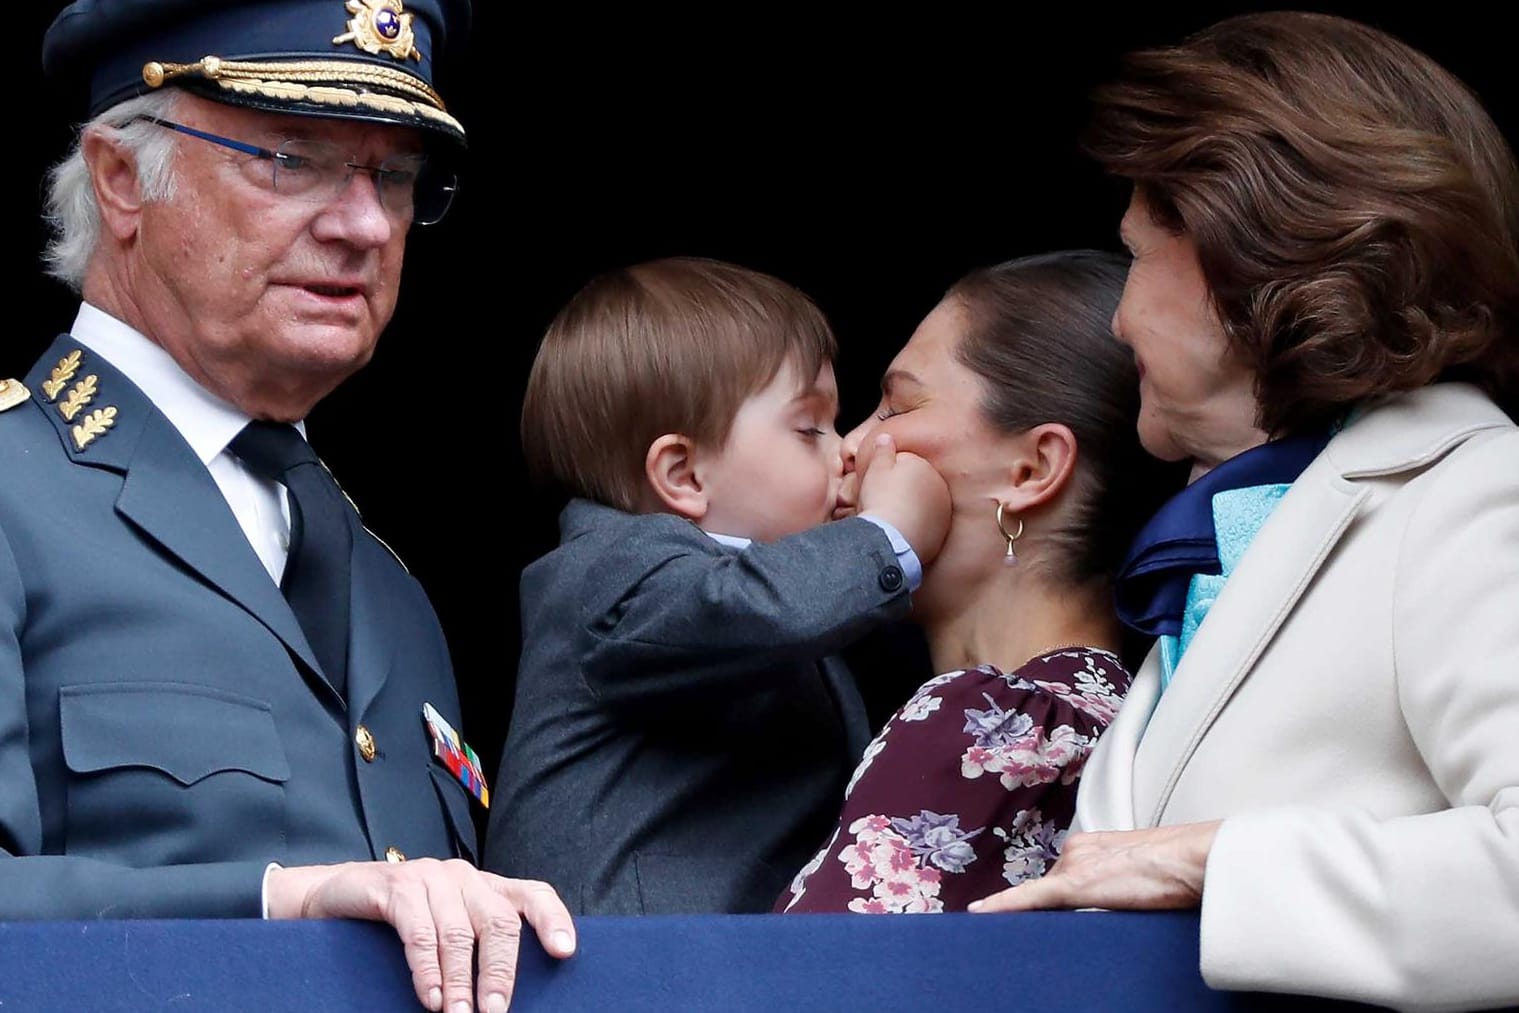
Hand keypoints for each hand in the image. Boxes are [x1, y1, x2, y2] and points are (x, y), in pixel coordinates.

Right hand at [265, 858, 575, 1012]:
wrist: (338, 895)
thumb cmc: (403, 920)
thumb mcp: (447, 928)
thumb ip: (478, 947)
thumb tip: (502, 996)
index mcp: (486, 886)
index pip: (532, 895)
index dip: (552, 920)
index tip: (565, 952)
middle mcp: (465, 877)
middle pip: (499, 921)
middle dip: (501, 972)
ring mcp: (430, 877)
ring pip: (458, 934)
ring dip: (460, 982)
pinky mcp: (397, 887)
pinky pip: (419, 932)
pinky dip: (427, 970)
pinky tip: (431, 998)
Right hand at [856, 433, 951, 565]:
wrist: (890, 538)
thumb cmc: (880, 500)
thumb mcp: (875, 469)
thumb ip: (883, 450)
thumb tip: (886, 438)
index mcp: (924, 467)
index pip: (907, 464)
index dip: (888, 473)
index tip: (878, 485)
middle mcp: (940, 487)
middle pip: (918, 484)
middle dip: (903, 489)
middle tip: (884, 501)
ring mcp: (943, 510)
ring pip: (924, 504)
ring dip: (912, 508)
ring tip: (893, 518)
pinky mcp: (941, 532)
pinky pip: (927, 524)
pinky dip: (917, 526)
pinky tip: (902, 530)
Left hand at [967, 822, 1221, 912]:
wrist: (1195, 860)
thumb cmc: (1180, 868)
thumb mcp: (1141, 871)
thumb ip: (1116, 881)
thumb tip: (1112, 901)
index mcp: (1090, 844)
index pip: (1063, 877)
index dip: (1059, 900)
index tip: (1047, 912)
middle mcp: (1075, 850)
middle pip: (1052, 889)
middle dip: (1060, 909)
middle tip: (1090, 918)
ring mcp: (1073, 866)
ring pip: (1048, 900)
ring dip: (1057, 916)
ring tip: (1095, 917)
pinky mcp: (1074, 885)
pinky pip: (1029, 899)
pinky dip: (1004, 906)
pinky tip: (978, 915)